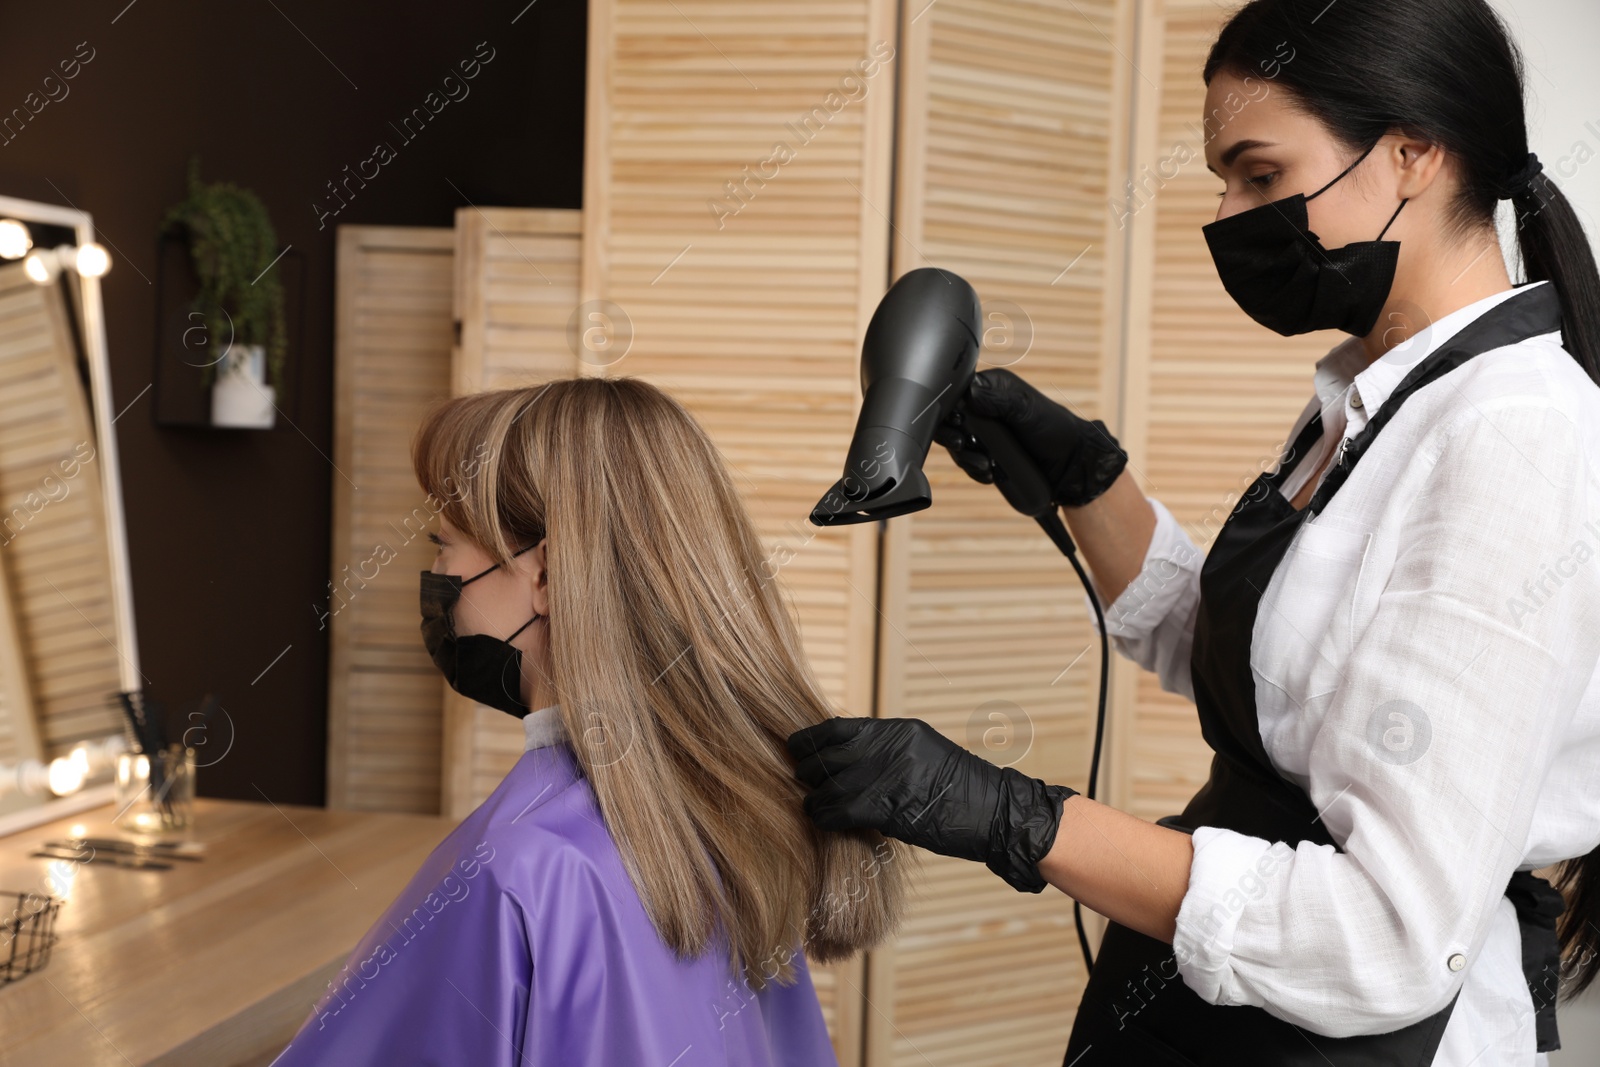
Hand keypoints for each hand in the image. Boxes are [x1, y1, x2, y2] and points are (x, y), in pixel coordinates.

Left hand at [786, 716, 1077, 893]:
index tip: (795, 749)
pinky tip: (823, 819)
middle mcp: (890, 747)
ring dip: (813, 797)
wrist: (995, 813)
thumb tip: (842, 761)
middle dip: (807, 769)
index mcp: (897, 730)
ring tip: (809, 805)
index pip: (836, 727)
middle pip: (828, 754)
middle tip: (799, 781)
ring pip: (829, 783)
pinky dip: (825, 815)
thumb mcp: (921, 754)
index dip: (810, 740)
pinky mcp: (890, 806)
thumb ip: (884, 752)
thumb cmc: (959, 789)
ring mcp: (889, 775)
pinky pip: (841, 808)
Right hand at [932, 367, 1127, 507]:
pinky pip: (967, 460)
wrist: (1068, 463)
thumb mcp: (1026, 409)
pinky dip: (973, 469)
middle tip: (963, 445)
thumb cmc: (1054, 428)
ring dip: (965, 457)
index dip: (949, 410)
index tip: (957, 424)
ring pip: (956, 443)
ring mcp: (983, 431)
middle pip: (950, 420)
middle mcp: (983, 407)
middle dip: (952, 436)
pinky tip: (988, 474)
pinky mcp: (985, 452)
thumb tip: (969, 394)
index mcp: (991, 388)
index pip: (956, 393)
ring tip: (983, 465)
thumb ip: (999, 400)